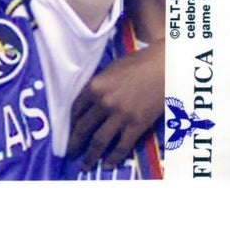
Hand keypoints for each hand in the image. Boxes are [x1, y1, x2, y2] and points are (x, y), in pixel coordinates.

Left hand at [68, 41, 164, 169]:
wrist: (163, 68)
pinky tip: (107, 165)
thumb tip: (86, 101)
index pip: (75, 110)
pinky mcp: (136, 125)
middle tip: (70, 153)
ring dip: (90, 156)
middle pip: (83, 128)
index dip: (69, 124)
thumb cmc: (136, 64)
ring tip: (85, 165)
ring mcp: (120, 115)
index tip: (66, 132)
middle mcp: (104, 102)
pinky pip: (121, 147)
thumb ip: (97, 86)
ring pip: (99, 141)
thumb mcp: (109, 70)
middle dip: (74, 143)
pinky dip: (113, 158)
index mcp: (94, 86)